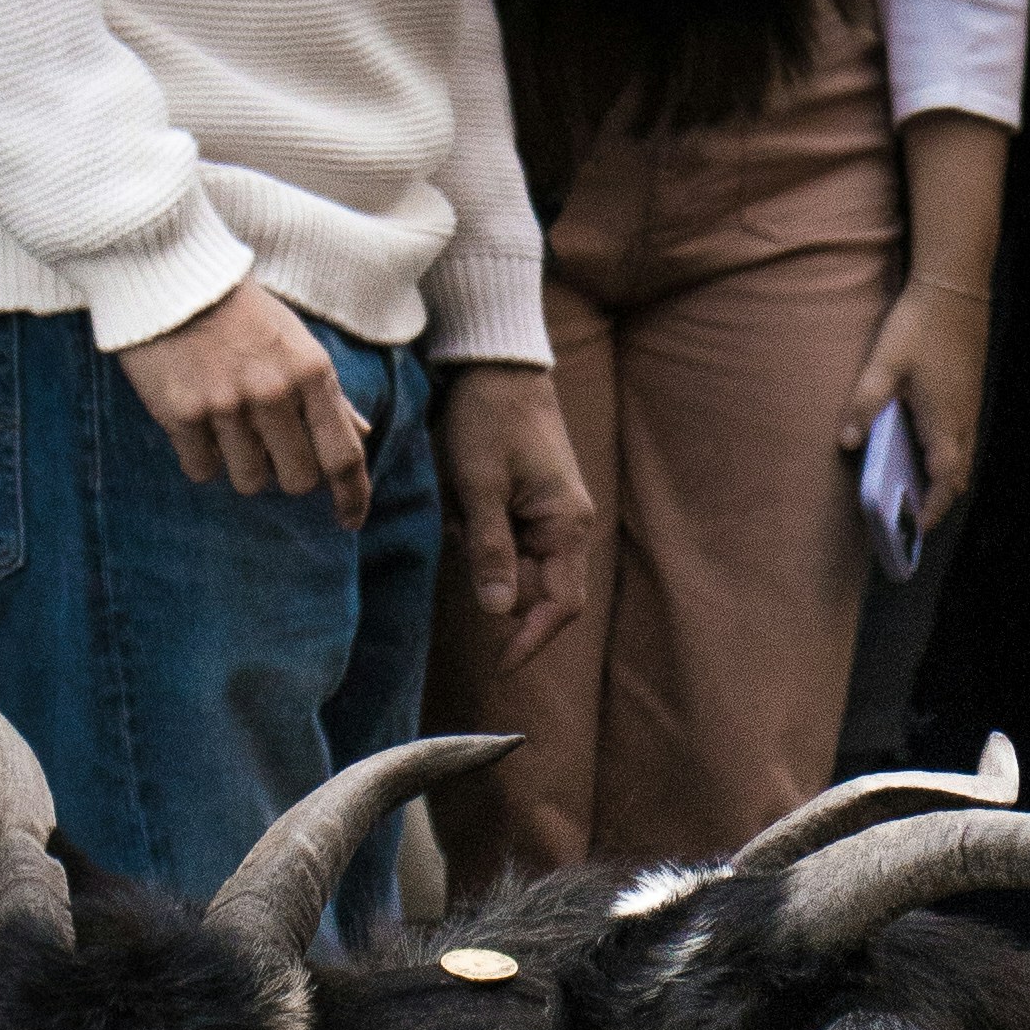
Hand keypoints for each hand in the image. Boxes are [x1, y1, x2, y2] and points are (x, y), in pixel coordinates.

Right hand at [121, 277, 371, 518]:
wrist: (171, 276)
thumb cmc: (241, 312)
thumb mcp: (297, 341)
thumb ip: (329, 393)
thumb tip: (361, 433)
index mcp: (311, 373)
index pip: (343, 454)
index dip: (352, 496)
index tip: (350, 520)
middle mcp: (274, 392)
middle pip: (297, 480)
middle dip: (287, 475)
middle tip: (269, 449)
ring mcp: (227, 405)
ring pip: (249, 481)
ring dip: (242, 466)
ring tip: (228, 428)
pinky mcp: (182, 414)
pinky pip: (202, 469)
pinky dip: (201, 457)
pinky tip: (196, 426)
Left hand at [436, 359, 593, 665]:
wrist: (496, 363)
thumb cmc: (488, 419)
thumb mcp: (479, 486)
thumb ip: (490, 550)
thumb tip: (499, 612)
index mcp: (567, 525)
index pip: (561, 605)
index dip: (532, 640)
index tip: (500, 666)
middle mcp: (569, 525)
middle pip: (538, 588)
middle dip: (496, 580)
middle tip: (461, 535)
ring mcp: (552, 513)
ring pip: (518, 563)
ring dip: (484, 551)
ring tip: (460, 506)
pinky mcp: (533, 501)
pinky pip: (508, 538)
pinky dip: (481, 532)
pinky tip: (463, 499)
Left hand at [838, 275, 989, 515]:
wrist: (954, 286)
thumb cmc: (920, 325)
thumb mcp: (884, 364)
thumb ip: (864, 403)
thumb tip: (846, 441)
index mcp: (944, 421)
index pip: (946, 480)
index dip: (933, 508)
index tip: (917, 526)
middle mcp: (963, 419)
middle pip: (958, 473)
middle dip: (938, 496)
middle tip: (911, 510)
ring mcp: (970, 404)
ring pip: (963, 454)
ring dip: (942, 473)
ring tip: (912, 482)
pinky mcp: (969, 390)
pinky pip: (962, 435)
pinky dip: (946, 451)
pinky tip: (921, 443)